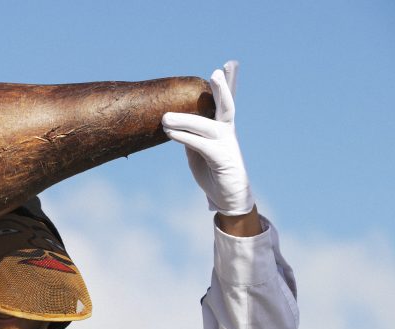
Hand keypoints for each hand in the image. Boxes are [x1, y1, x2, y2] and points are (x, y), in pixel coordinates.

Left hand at [162, 60, 254, 216]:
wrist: (227, 197)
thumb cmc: (212, 171)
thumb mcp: (198, 150)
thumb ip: (190, 134)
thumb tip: (172, 123)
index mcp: (222, 127)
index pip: (225, 102)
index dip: (228, 84)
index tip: (229, 65)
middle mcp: (227, 132)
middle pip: (226, 105)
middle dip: (222, 89)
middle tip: (216, 72)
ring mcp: (227, 145)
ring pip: (207, 126)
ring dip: (185, 120)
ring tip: (165, 117)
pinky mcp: (222, 159)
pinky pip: (201, 145)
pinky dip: (185, 138)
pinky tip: (171, 134)